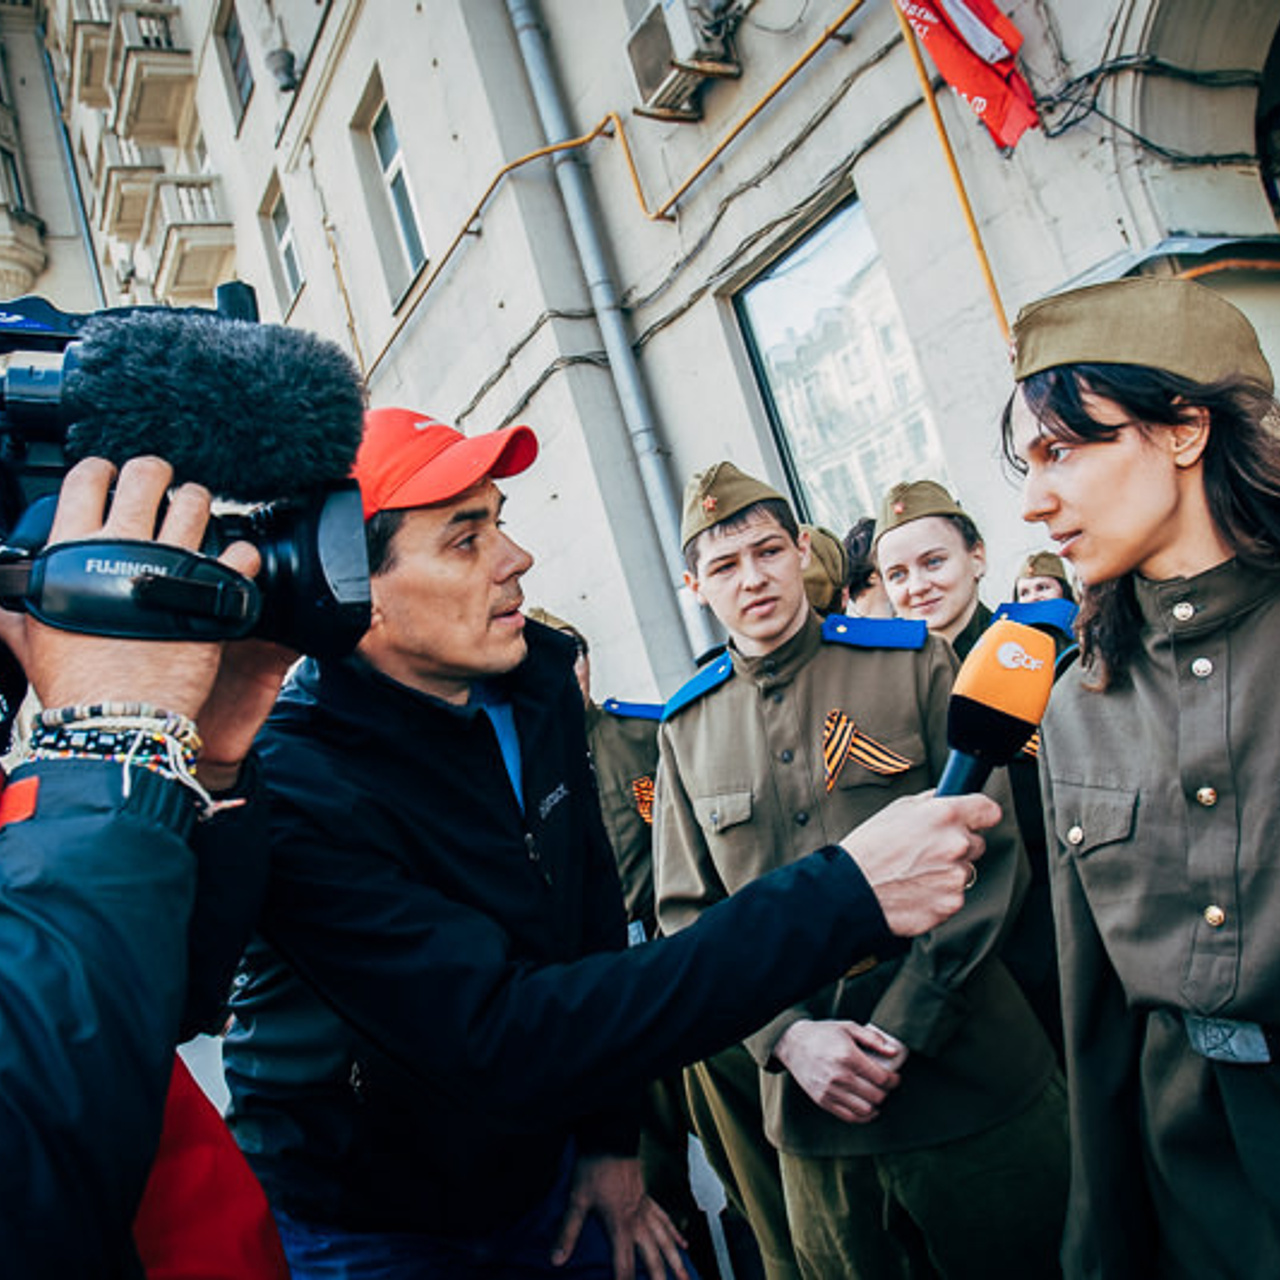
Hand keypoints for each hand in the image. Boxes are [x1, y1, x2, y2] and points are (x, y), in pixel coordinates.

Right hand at [2, 457, 287, 778]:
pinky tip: (234, 560)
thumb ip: (11, 605)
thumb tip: (0, 588)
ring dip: (198, 502)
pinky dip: (241, 553)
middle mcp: (124, 547)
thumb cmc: (73, 680)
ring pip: (195, 503)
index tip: (110, 479)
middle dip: (157, 474)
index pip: (86, 479)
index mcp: (75, 549)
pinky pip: (238, 554)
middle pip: (147, 475)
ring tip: (196, 515)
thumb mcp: (28, 634)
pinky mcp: (210, 591)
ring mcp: (171, 566)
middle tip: (161, 488)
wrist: (116, 718)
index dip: (101, 471)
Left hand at [552, 1154, 688, 1279]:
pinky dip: (675, 1234)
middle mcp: (637, 1220)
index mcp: (620, 1224)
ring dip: (677, 1262)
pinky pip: (666, 1219)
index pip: (625, 1265)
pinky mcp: (648, 1197)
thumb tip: (556, 1260)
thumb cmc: (593, 1167)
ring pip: (665, 1240)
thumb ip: (567, 1232)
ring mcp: (646, 1208)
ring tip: (688, 1279)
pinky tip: (684, 1246)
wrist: (611, 1136)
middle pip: (653, 1256)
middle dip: (662, 1278)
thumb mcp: (576, 1200)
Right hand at [773, 1020, 904, 1123]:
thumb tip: (894, 1052)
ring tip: (875, 1096)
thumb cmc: (823, 1034)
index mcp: (848, 1056)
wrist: (793, 1044)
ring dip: (875, 1105)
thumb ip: (873, 1039)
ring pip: (865, 1110)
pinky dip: (862, 1116)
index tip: (894, 1078)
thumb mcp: (848, 1027)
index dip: (893, 1080)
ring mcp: (830, 1090)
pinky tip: (866, 1107)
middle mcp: (839, 1076)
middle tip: (884, 1085)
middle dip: (885, 1092)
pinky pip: (849, 1116)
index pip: (881, 1078)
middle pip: (876, 1095)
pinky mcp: (822, 1100)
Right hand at [840, 791, 997, 935]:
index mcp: (944, 815)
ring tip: (915, 871)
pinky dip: (940, 894)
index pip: (989, 810)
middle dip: (958, 845)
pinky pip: (954, 895)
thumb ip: (930, 803)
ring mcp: (956, 877)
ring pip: (964, 871)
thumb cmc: (868, 848)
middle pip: (977, 843)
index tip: (976, 818)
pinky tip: (915, 888)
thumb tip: (946, 798)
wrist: (851, 889)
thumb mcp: (897, 809)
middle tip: (927, 849)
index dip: (980, 814)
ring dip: (948, 871)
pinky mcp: (951, 904)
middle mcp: (956, 845)